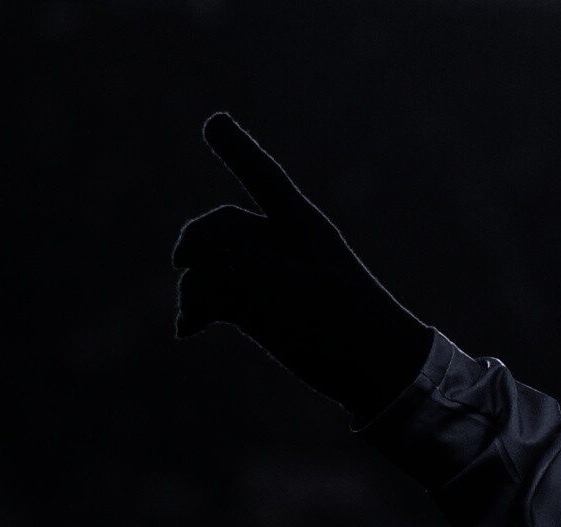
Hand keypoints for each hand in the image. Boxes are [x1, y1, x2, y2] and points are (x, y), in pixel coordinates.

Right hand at [172, 112, 434, 414]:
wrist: (377, 371)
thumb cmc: (356, 324)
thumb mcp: (309, 290)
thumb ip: (257, 268)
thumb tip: (212, 269)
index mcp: (303, 229)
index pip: (265, 180)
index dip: (238, 151)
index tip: (214, 121)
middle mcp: (278, 247)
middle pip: (222, 228)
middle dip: (198, 240)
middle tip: (182, 260)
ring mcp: (261, 279)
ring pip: (209, 266)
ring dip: (194, 286)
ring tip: (196, 315)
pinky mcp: (251, 310)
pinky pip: (209, 299)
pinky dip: (195, 310)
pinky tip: (186, 329)